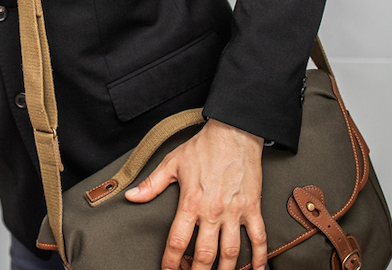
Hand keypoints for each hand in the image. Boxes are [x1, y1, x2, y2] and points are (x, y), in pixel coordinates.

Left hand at [124, 119, 266, 269]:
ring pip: (231, 252)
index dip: (171, 260)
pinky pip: (259, 238)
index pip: (178, 240)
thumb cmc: (202, 148)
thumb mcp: (171, 163)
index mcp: (191, 202)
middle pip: (204, 254)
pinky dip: (260, 258)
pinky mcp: (252, 208)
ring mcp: (235, 212)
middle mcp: (213, 212)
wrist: (234, 133)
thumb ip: (152, 184)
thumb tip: (131, 197)